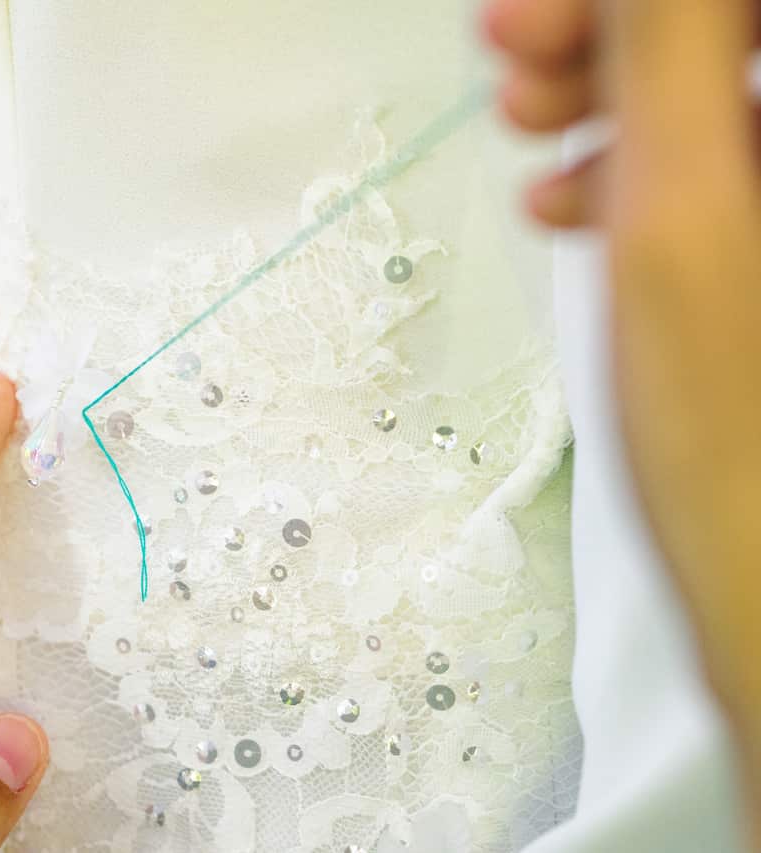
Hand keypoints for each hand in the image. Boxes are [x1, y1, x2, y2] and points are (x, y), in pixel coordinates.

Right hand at [488, 0, 760, 823]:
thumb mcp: (682, 220)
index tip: (539, 12)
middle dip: (609, 27)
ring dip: (608, 88)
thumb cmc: (745, 457)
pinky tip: (567, 196)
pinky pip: (714, 153)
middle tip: (518, 54)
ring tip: (526, 127)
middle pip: (722, 27)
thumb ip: (667, 44)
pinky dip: (630, 156)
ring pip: (712, 83)